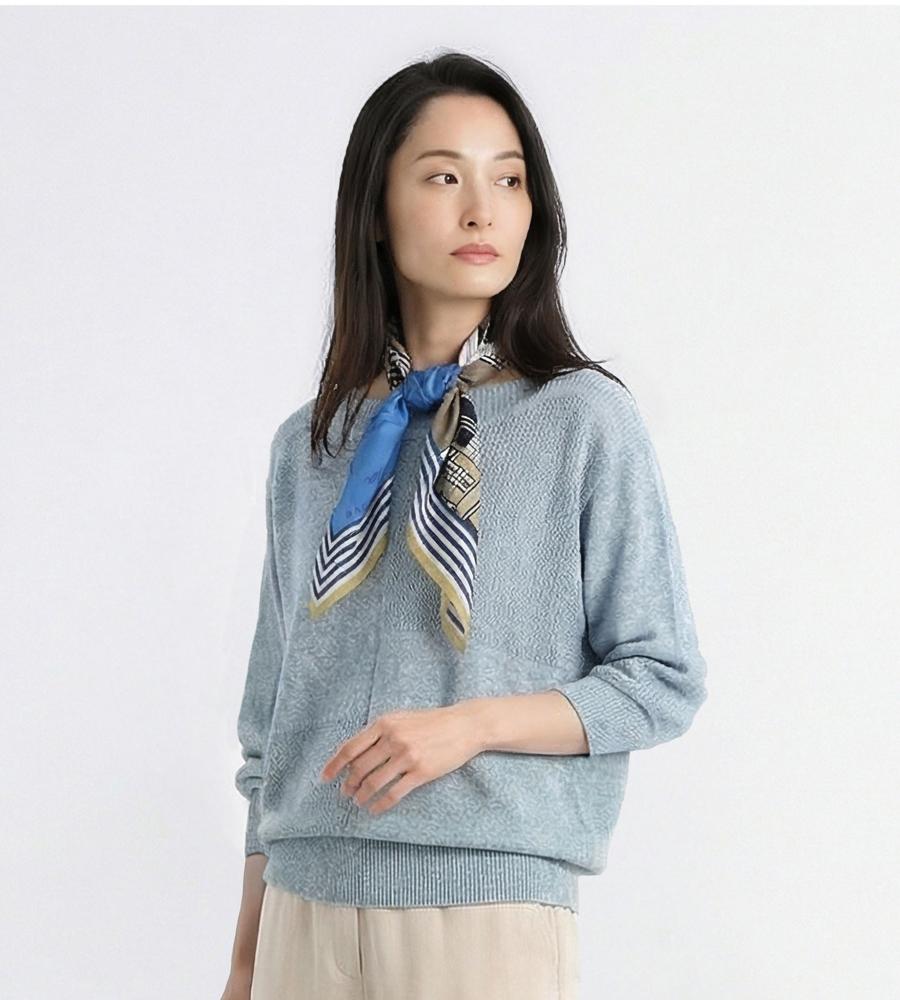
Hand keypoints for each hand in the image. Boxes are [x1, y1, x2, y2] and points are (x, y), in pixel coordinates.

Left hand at [319, 703, 483, 815]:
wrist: (463, 725)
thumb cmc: (431, 722)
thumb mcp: (402, 718)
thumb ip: (379, 731)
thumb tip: (355, 752)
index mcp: (384, 723)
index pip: (350, 747)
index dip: (334, 765)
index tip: (324, 778)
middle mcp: (392, 739)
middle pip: (359, 768)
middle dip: (348, 784)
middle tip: (345, 793)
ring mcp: (407, 756)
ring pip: (374, 782)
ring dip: (361, 796)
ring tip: (358, 802)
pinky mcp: (421, 772)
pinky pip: (393, 793)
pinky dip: (379, 805)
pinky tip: (374, 809)